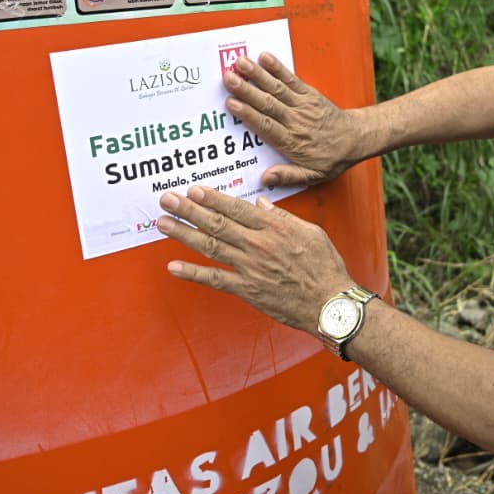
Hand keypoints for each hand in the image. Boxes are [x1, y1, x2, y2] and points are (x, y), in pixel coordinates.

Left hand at [158, 186, 352, 332]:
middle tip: (167, 199)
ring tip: (164, 223)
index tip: (193, 189)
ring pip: (211, 246)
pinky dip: (192, 273)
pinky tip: (173, 266)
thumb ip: (283, 218)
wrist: (330, 304)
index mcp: (274, 228)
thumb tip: (261, 205)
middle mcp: (258, 245)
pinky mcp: (247, 290)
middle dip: (189, 210)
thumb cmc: (325, 268)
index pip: (236, 208)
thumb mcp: (311, 232)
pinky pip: (215, 280)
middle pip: (217, 223)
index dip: (212, 198)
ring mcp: (250, 268)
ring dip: (184, 234)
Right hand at [223, 52, 358, 187]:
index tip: (231, 104)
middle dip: (246, 90)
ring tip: (240, 62)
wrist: (356, 139)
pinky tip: (265, 57)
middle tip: (228, 78)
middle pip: (267, 104)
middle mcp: (295, 121)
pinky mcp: (309, 94)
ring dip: (257, 74)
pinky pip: (291, 79)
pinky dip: (278, 68)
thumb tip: (265, 178)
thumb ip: (287, 176)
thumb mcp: (313, 176)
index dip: (248, 114)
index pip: (266, 126)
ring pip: (276, 88)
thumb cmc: (332, 158)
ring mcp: (302, 105)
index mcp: (292, 142)